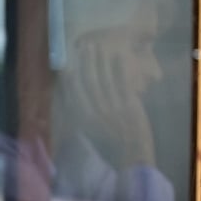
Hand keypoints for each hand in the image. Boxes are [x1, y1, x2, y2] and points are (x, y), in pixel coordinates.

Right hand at [64, 37, 155, 166]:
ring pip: (104, 79)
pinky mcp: (129, 104)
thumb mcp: (88, 133)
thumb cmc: (109, 145)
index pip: (74, 93)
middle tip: (84, 46)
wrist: (132, 154)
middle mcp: (96, 110)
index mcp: (84, 118)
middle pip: (89, 81)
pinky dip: (119, 69)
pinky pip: (122, 83)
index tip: (68, 64)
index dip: (70, 77)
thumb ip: (79, 116)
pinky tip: (117, 56)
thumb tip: (71, 98)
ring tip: (98, 47)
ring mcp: (113, 106)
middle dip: (86, 63)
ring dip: (100, 61)